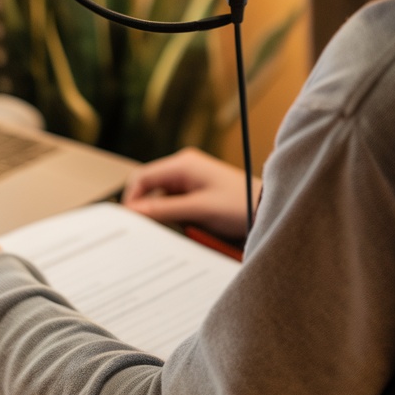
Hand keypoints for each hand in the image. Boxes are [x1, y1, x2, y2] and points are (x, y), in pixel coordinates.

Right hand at [122, 147, 260, 238]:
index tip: (129, 221)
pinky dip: (171, 215)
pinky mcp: (195, 192)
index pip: (142, 177)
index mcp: (182, 164)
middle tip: (143, 230)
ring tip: (164, 230)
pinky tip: (176, 228)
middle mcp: (183, 168)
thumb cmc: (238, 205)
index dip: (131, 199)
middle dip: (145, 207)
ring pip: (160, 196)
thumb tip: (134, 211)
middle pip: (149, 186)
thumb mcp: (198, 209)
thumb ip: (164, 209)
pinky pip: (173, 202)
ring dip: (159, 213)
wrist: (265, 209)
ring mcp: (190, 179)